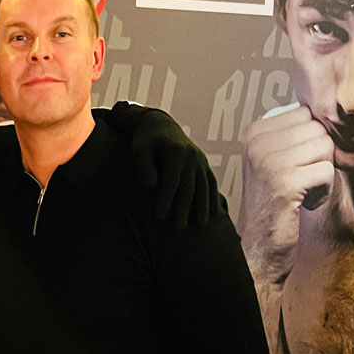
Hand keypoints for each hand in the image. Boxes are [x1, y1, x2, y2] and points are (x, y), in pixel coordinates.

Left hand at [105, 102, 220, 227]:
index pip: (171, 182)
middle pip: (188, 187)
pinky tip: (214, 212)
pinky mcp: (203, 162)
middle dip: (184, 209)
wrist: (160, 124)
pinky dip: (213, 196)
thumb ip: (143, 166)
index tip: (159, 217)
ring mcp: (199, 159)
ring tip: (200, 225)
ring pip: (203, 186)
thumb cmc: (145, 140)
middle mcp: (191, 157)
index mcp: (175, 153)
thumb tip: (151, 185)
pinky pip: (211, 181)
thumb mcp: (138, 149)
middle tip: (179, 228)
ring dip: (202, 206)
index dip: (165, 200)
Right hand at [241, 105, 334, 281]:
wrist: (262, 246)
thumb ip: (295, 132)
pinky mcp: (284, 181)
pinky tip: (304, 203)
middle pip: (318, 130)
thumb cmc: (277, 203)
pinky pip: (327, 171)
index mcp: (254, 130)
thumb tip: (329, 107)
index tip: (294, 167)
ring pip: (326, 148)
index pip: (307, 114)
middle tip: (299, 182)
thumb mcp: (277, 159)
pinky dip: (324, 191)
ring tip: (301, 191)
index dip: (312, 142)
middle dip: (319, 158)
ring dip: (323, 174)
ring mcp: (268, 160)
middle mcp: (256, 141)